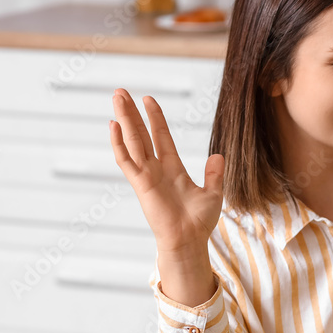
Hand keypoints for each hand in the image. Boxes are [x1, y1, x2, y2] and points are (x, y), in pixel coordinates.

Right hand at [110, 89, 223, 253]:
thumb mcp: (213, 194)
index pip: (162, 137)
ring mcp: (146, 175)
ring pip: (132, 141)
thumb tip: (218, 156)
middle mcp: (156, 169)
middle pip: (141, 134)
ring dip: (124, 119)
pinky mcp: (140, 184)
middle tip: (121, 92)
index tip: (149, 100)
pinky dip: (119, 144)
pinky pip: (126, 161)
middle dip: (132, 113)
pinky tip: (113, 126)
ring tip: (117, 97)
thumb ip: (214, 174)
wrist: (189, 240)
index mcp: (173, 169)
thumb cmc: (199, 222)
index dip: (155, 118)